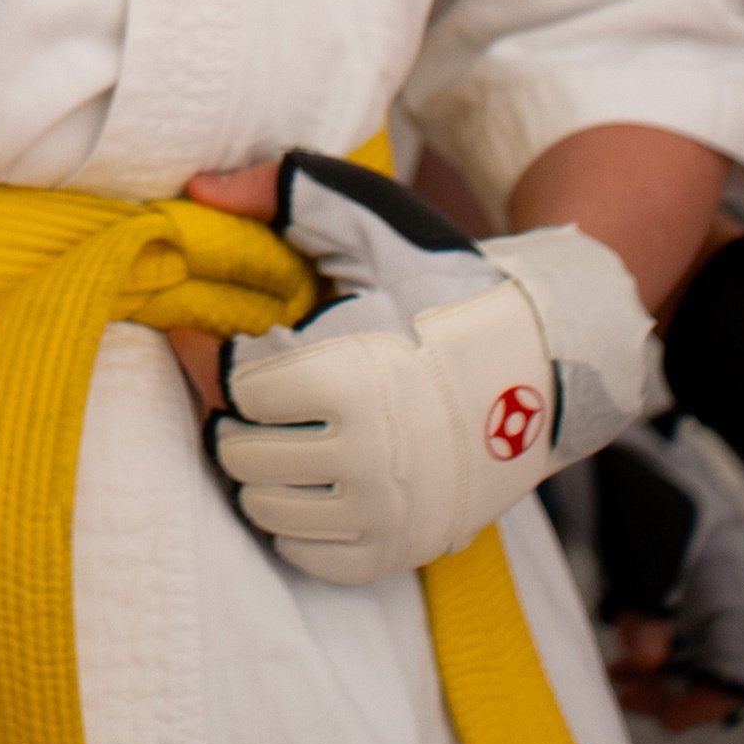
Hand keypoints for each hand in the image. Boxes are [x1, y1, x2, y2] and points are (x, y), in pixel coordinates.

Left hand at [202, 151, 655, 587]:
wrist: (546, 360)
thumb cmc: (444, 283)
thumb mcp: (370, 220)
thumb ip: (282, 192)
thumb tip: (198, 191)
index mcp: (348, 376)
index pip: (234, 387)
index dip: (212, 355)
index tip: (211, 334)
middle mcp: (367, 458)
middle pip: (241, 451)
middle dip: (230, 410)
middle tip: (247, 381)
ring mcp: (388, 513)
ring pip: (264, 506)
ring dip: (255, 463)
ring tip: (274, 422)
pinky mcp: (403, 548)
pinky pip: (307, 552)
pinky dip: (290, 517)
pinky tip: (305, 471)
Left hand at [578, 416, 743, 729]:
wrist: (593, 399)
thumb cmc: (618, 453)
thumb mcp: (627, 521)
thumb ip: (644, 590)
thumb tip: (650, 662)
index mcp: (732, 560)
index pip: (743, 650)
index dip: (711, 693)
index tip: (668, 716)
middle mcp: (727, 568)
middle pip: (724, 652)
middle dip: (683, 687)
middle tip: (633, 697)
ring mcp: (702, 562)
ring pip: (699, 640)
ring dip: (665, 670)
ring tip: (622, 681)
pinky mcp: (672, 557)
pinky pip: (678, 618)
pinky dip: (654, 643)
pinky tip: (623, 651)